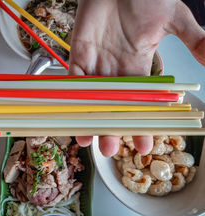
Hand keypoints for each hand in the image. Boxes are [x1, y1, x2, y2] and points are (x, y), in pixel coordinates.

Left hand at [69, 0, 204, 155]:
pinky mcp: (77, 55)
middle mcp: (116, 70)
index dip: (141, 122)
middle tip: (111, 149)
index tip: (144, 143)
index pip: (141, 102)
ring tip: (89, 141)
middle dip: (111, 128)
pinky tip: (72, 116)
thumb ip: (193, 38)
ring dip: (89, 120)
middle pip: (113, 107)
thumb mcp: (173, 17)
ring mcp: (96, 64)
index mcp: (139, 66)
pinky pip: (73, 81)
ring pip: (91, 99)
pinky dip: (71, 99)